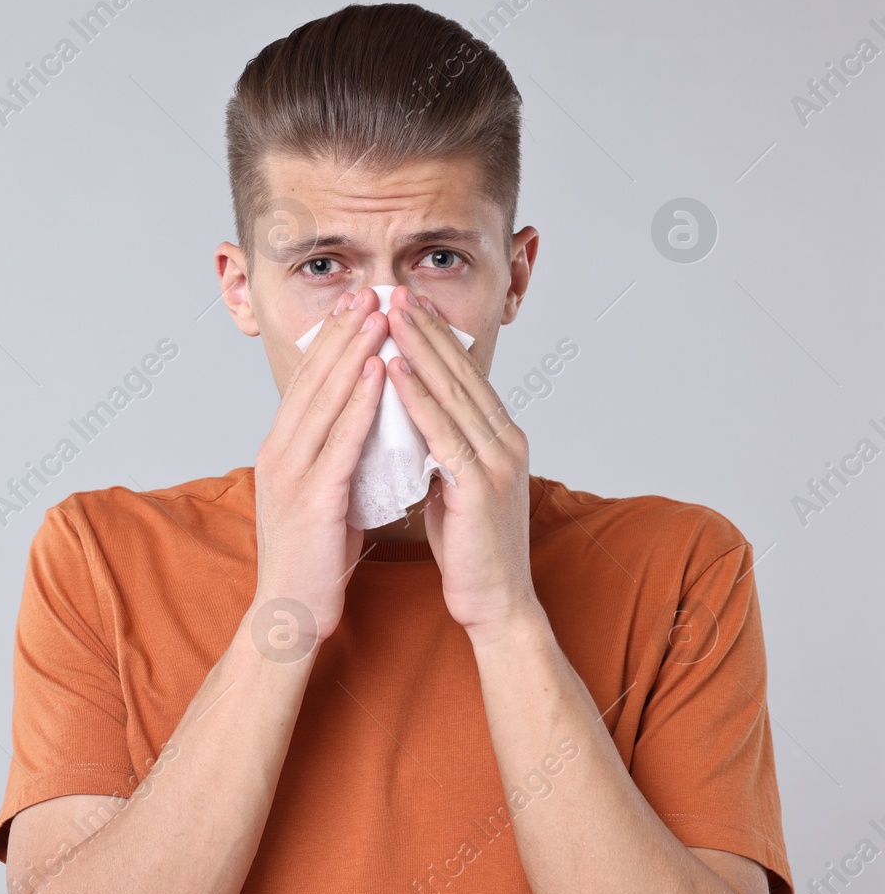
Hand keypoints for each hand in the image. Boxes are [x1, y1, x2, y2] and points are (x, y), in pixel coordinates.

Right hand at [252, 287, 389, 640]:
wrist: (290, 614)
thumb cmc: (314, 559)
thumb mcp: (326, 495)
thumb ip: (341, 458)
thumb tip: (371, 427)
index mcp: (282, 450)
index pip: (309, 384)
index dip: (333, 342)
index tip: (356, 305)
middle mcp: (280, 453)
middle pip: (314, 380)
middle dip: (343, 333)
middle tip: (368, 291)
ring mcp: (292, 474)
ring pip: (326, 400)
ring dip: (354, 353)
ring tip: (378, 315)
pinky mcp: (312, 499)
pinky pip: (341, 440)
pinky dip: (360, 402)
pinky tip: (379, 372)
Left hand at [384, 286, 539, 638]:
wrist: (496, 604)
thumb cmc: (470, 548)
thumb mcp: (452, 485)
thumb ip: (440, 450)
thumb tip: (412, 421)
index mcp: (499, 437)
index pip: (463, 375)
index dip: (434, 337)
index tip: (404, 304)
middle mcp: (505, 440)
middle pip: (460, 371)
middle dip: (425, 328)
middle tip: (395, 289)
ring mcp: (497, 460)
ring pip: (452, 391)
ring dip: (418, 348)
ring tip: (388, 313)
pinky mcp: (480, 484)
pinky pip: (442, 431)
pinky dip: (416, 397)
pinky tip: (392, 370)